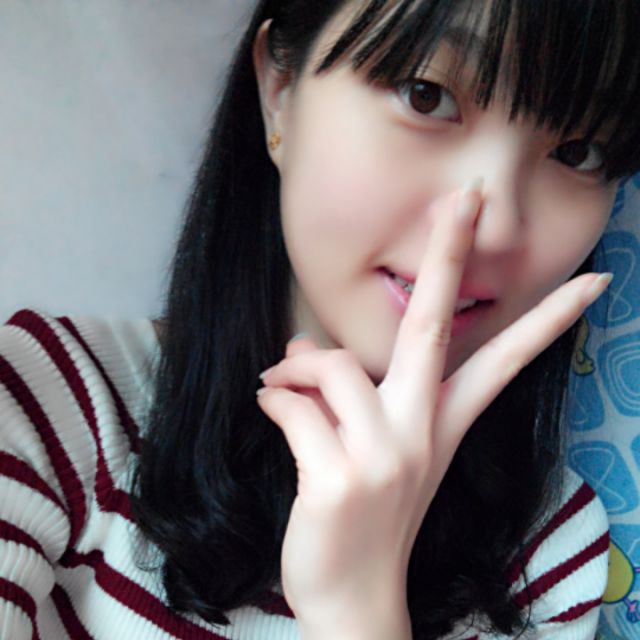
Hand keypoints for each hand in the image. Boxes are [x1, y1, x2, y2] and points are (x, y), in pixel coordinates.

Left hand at [256, 183, 609, 639]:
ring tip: (279, 380)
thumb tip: (299, 341)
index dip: (548, 321)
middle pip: (433, 330)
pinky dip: (273, 398)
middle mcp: (421, 433)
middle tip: (467, 198)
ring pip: (333, 366)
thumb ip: (347, 393)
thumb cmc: (363, 514)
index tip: (591, 281)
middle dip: (450, 258)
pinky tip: (270, 406)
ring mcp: (384, 457)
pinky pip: (292, 406)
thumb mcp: (373, 448)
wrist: (352, 598)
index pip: (504, 362)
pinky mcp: (339, 478)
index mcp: (441, 424)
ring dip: (296, 366)